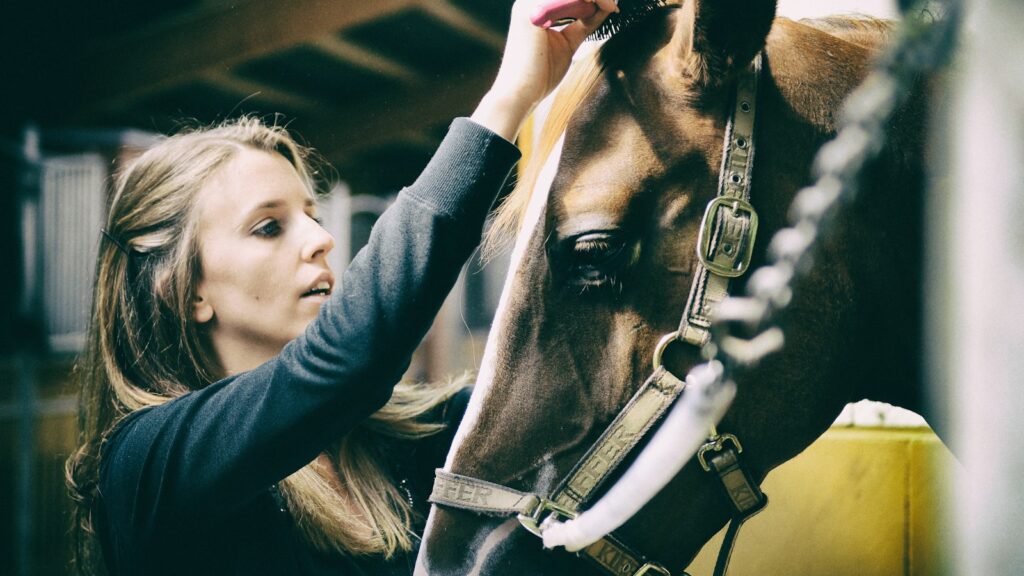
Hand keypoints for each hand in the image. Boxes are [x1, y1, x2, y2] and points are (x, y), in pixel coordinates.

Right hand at [471, 0, 617, 141]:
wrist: (520, 95)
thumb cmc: (540, 75)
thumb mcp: (568, 43)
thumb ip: (583, 23)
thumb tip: (606, 7)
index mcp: (536, 6)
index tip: (612, 6)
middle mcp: (530, 0)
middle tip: (614, 5)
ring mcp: (529, 4)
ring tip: (611, 7)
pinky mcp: (532, 12)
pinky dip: (588, 1)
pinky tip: (603, 8)